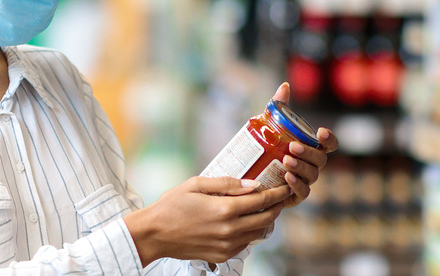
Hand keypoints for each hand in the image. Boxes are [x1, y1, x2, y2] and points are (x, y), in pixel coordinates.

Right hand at [124, 176, 289, 265]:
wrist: (154, 234)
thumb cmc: (171, 206)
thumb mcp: (195, 185)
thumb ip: (226, 183)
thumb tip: (252, 184)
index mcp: (224, 209)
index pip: (261, 201)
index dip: (277, 193)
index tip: (285, 187)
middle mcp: (230, 230)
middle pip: (266, 219)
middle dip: (276, 207)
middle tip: (279, 197)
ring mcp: (227, 245)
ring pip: (258, 233)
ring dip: (265, 220)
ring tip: (263, 208)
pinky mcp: (222, 255)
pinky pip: (246, 243)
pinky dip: (251, 232)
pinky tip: (244, 222)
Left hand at [272, 83, 338, 207]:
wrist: (248, 175)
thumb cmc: (264, 148)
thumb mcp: (269, 126)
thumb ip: (279, 107)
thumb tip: (285, 86)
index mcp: (310, 148)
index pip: (329, 145)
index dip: (329, 139)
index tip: (321, 132)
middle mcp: (311, 165)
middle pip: (320, 160)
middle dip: (309, 153)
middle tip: (292, 147)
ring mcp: (305, 181)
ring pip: (312, 175)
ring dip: (301, 168)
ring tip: (286, 161)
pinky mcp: (294, 196)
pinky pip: (302, 193)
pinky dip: (297, 185)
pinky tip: (287, 177)